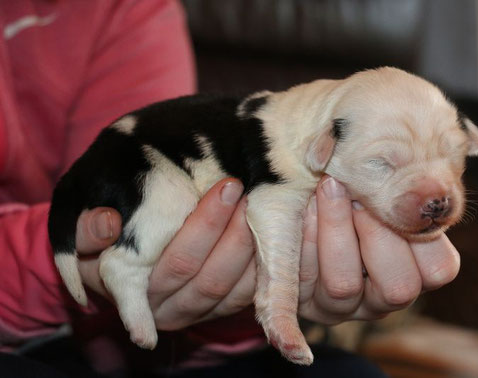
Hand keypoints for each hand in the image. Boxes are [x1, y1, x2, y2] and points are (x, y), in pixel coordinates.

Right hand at [75, 178, 256, 329]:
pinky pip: (249, 295)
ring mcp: (196, 314)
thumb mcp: (83, 234)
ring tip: (260, 201)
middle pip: (211, 276)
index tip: (228, 186)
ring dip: (252, 244)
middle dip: (234, 228)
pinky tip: (271, 230)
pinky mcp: (218, 311)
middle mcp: (168, 310)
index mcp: (136, 293)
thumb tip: (107, 224)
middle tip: (247, 185)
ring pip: (234, 288)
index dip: (207, 226)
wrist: (117, 263)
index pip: (179, 263)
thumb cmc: (102, 243)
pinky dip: (263, 266)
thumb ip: (86, 229)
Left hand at [298, 176, 460, 323]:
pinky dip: (306, 235)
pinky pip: (303, 275)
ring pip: (343, 284)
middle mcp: (384, 297)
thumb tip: (409, 159)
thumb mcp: (385, 188)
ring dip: (336, 229)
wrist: (300, 207)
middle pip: (398, 287)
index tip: (400, 190)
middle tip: (360, 194)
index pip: (440, 268)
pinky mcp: (304, 298)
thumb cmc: (358, 193)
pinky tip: (307, 207)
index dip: (422, 231)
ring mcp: (343, 305)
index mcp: (417, 272)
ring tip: (329, 189)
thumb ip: (400, 184)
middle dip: (376, 231)